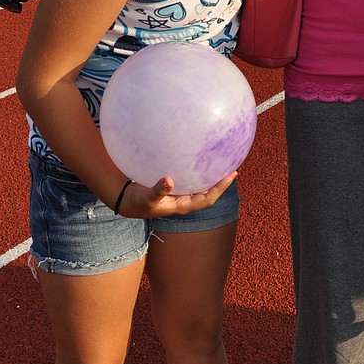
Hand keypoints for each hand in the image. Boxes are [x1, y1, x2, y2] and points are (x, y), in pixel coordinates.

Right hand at [116, 172, 236, 217]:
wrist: (129, 201)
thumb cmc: (139, 202)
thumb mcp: (147, 198)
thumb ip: (157, 191)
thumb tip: (168, 181)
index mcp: (183, 205)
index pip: (207, 199)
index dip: (220, 189)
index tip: (231, 176)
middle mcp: (185, 200)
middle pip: (209, 192)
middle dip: (222, 182)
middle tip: (234, 168)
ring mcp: (181, 193)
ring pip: (201, 185)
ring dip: (211, 175)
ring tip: (222, 161)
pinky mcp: (176, 185)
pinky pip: (192, 178)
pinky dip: (198, 170)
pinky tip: (201, 157)